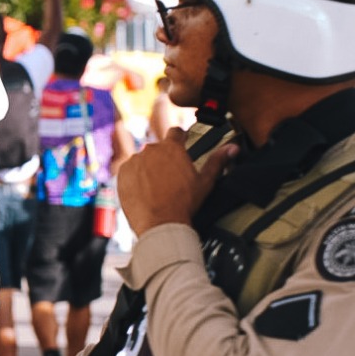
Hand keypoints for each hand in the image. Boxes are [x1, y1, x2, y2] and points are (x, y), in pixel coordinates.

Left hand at [118, 128, 236, 235]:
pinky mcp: (121, 174)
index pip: (176, 132)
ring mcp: (134, 162)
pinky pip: (129, 171)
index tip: (182, 142)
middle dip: (164, 158)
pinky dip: (135, 177)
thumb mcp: (205, 181)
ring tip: (157, 186)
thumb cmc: (183, 203)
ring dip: (148, 168)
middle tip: (171, 176)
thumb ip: (218, 161)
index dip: (180, 137)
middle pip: (158, 149)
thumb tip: (233, 148)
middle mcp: (150, 150)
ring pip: (143, 160)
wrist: (159, 223)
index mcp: (172, 148)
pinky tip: (144, 190)